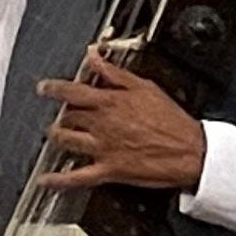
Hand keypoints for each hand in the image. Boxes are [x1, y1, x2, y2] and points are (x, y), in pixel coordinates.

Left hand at [33, 57, 206, 191]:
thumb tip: (94, 55)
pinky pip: (76, 177)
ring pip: (66, 141)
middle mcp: (102, 125)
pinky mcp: (109, 170)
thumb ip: (115, 73)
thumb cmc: (172, 120)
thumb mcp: (145, 87)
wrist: (191, 151)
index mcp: (110, 103)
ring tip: (56, 135)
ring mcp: (103, 148)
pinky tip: (44, 180)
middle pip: (67, 117)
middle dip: (62, 115)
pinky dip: (57, 180)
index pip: (71, 92)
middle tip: (63, 115)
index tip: (44, 88)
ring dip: (57, 137)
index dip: (53, 89)